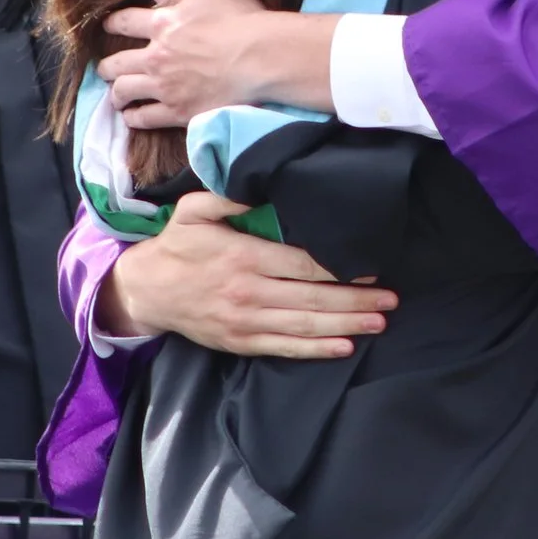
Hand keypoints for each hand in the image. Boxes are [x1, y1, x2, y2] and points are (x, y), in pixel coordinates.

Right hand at [96, 191, 395, 357]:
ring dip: (346, 324)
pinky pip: (284, 348)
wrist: (146, 291)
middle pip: (312, 298)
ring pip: (304, 326)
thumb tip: (260, 189)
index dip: (339, 268)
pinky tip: (344, 346)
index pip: (302, 264)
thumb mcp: (193, 210)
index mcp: (243, 256)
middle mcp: (248, 291)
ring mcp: (245, 321)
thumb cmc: (177, 246)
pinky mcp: (240, 342)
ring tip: (379, 321)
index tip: (371, 267)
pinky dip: (316, 349)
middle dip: (356, 298)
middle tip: (391, 299)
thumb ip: (228, 198)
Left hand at [101, 0, 328, 128]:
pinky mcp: (177, 112)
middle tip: (105, 69)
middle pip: (116, 63)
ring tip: (116, 96)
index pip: (124, 23)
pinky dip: (135, 118)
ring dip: (116, 93)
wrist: (259, 59)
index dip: (112, 24)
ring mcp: (164, 87)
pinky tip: (132, 117)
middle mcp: (155, 57)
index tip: (107, 27)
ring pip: (124, 92)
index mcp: (162, 24)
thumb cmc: (240, 20)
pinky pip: (145, 118)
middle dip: (106, 66)